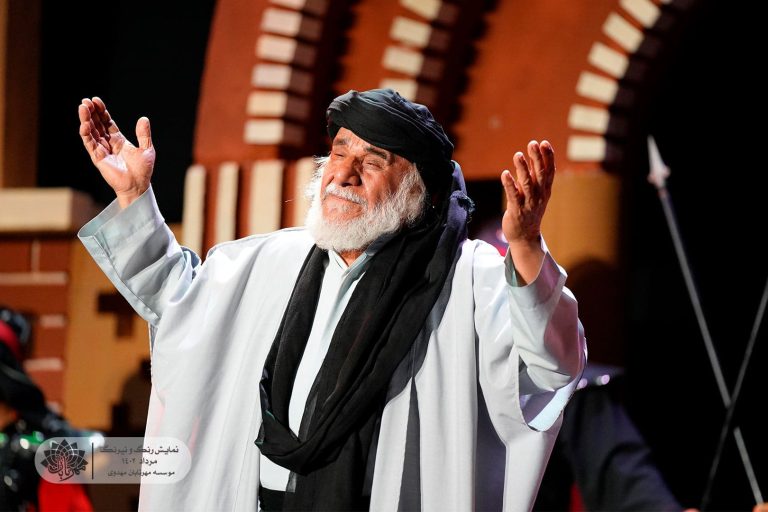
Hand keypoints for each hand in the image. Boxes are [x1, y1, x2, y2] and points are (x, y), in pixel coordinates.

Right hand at [78, 97, 154, 208]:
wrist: (138, 185)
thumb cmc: (143, 170)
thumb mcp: (147, 149)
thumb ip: (144, 134)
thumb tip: (144, 118)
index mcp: (119, 140)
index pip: (107, 122)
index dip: (101, 111)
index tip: (96, 100)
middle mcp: (108, 143)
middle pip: (97, 124)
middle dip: (91, 112)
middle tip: (86, 101)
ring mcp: (102, 150)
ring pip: (91, 132)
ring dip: (86, 120)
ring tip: (82, 108)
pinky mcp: (98, 158)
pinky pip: (90, 144)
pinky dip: (86, 134)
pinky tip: (84, 125)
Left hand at [499, 140, 554, 283]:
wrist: (524, 236)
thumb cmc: (528, 210)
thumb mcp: (534, 192)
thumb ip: (533, 175)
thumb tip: (533, 155)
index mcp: (545, 190)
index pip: (549, 171)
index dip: (548, 157)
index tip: (544, 143)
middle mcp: (539, 196)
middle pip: (540, 174)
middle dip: (537, 158)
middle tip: (533, 144)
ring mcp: (528, 203)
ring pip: (527, 184)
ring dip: (522, 168)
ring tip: (517, 154)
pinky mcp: (516, 211)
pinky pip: (513, 196)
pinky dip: (509, 184)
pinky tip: (505, 174)